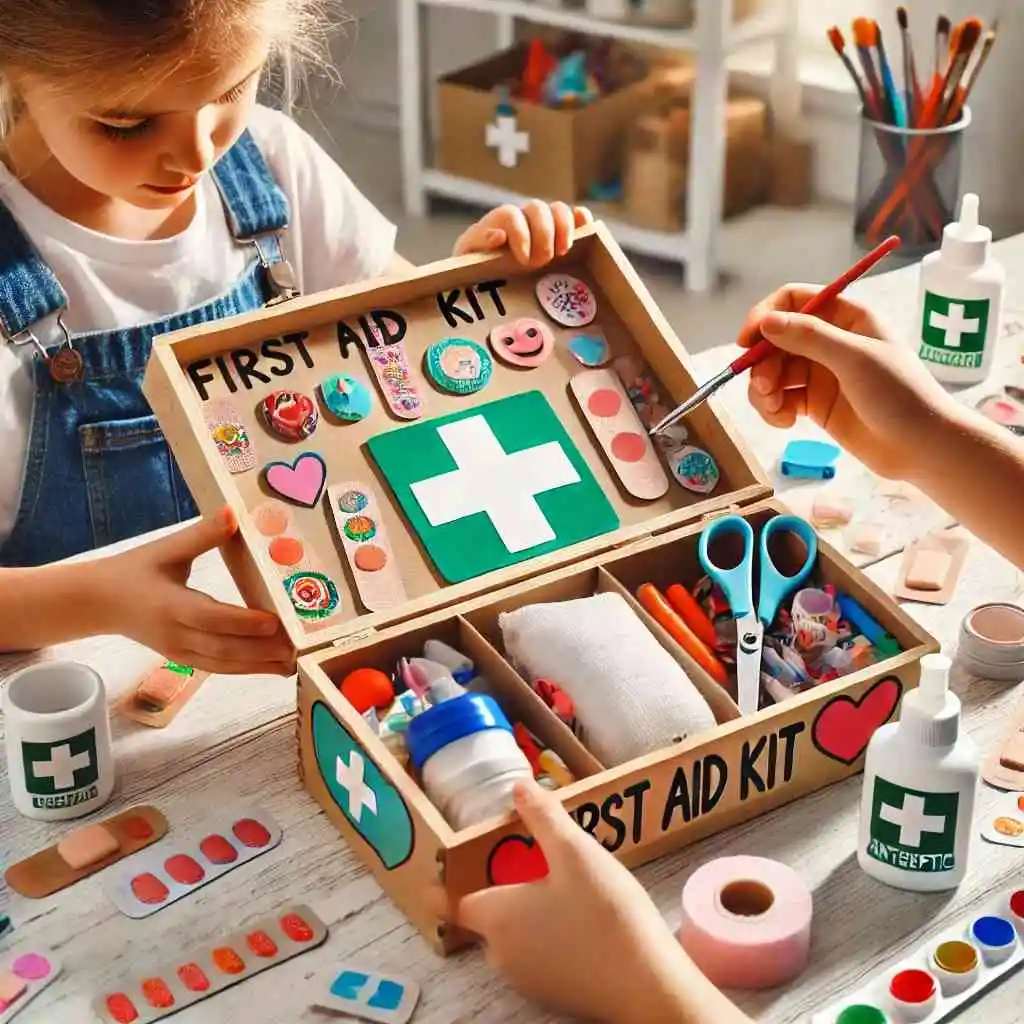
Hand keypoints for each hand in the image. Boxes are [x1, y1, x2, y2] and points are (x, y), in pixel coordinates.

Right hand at [91, 507, 295, 674]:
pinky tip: (273, 667)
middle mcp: (176, 634)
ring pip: (223, 664)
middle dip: (262, 650)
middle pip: (223, 648)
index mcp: (170, 605)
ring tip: (293, 663)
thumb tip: (233, 512)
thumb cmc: (134, 571)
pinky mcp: (182, 659)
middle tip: (298, 647)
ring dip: (259, 665)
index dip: (241, 622)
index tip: (273, 621)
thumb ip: (202, 534)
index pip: (210, 617)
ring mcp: (179, 651)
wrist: (98, 602)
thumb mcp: (165, 549)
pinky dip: (246, 669)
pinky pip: (218, 668)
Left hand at [444, 779, 749, 1023]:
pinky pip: (538, 957)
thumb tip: (519, 786)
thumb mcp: (575, 851)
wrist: (647, 985)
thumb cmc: (605, 913)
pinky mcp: (554, 995)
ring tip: (561, 888)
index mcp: (496, 918)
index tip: (443, 872)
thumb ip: (543, 816)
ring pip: (513, 938)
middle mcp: (502, 955)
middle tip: (527, 864)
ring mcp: (528, 980)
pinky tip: (580, 921)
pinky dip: (547, 937)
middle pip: (487, 918)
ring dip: (526, 914)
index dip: (448, 885)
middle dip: (500, 892)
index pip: (455, 902)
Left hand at [453, 201, 593, 267]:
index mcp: (498, 221)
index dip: (520, 233)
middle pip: (538, 209)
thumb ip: (477, 245)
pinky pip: (575, 216)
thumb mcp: (467, 260)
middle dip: (543, 234)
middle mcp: (522, 217)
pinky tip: (585, 231)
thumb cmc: (475, 269)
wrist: (484, 276)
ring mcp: (543, 223)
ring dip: (564, 228)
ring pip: (558, 209)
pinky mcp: (560, 231)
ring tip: (562, 252)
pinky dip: (582, 220)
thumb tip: (497, 236)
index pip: (512, 215)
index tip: (523, 259)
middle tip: (542, 261)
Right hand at [739, 285, 955, 477]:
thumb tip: (766, 323)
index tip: (747, 341)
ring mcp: (821, 374)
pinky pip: (780, 399)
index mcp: (846, 318)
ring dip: (764, 390)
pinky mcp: (815, 404)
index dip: (766, 315)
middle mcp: (830, 341)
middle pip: (776, 340)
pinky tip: (785, 422)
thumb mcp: (855, 359)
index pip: (794, 301)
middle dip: (763, 363)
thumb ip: (810, 338)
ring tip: (776, 411)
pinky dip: (774, 409)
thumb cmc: (900, 395)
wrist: (922, 448)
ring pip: (773, 371)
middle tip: (765, 388)